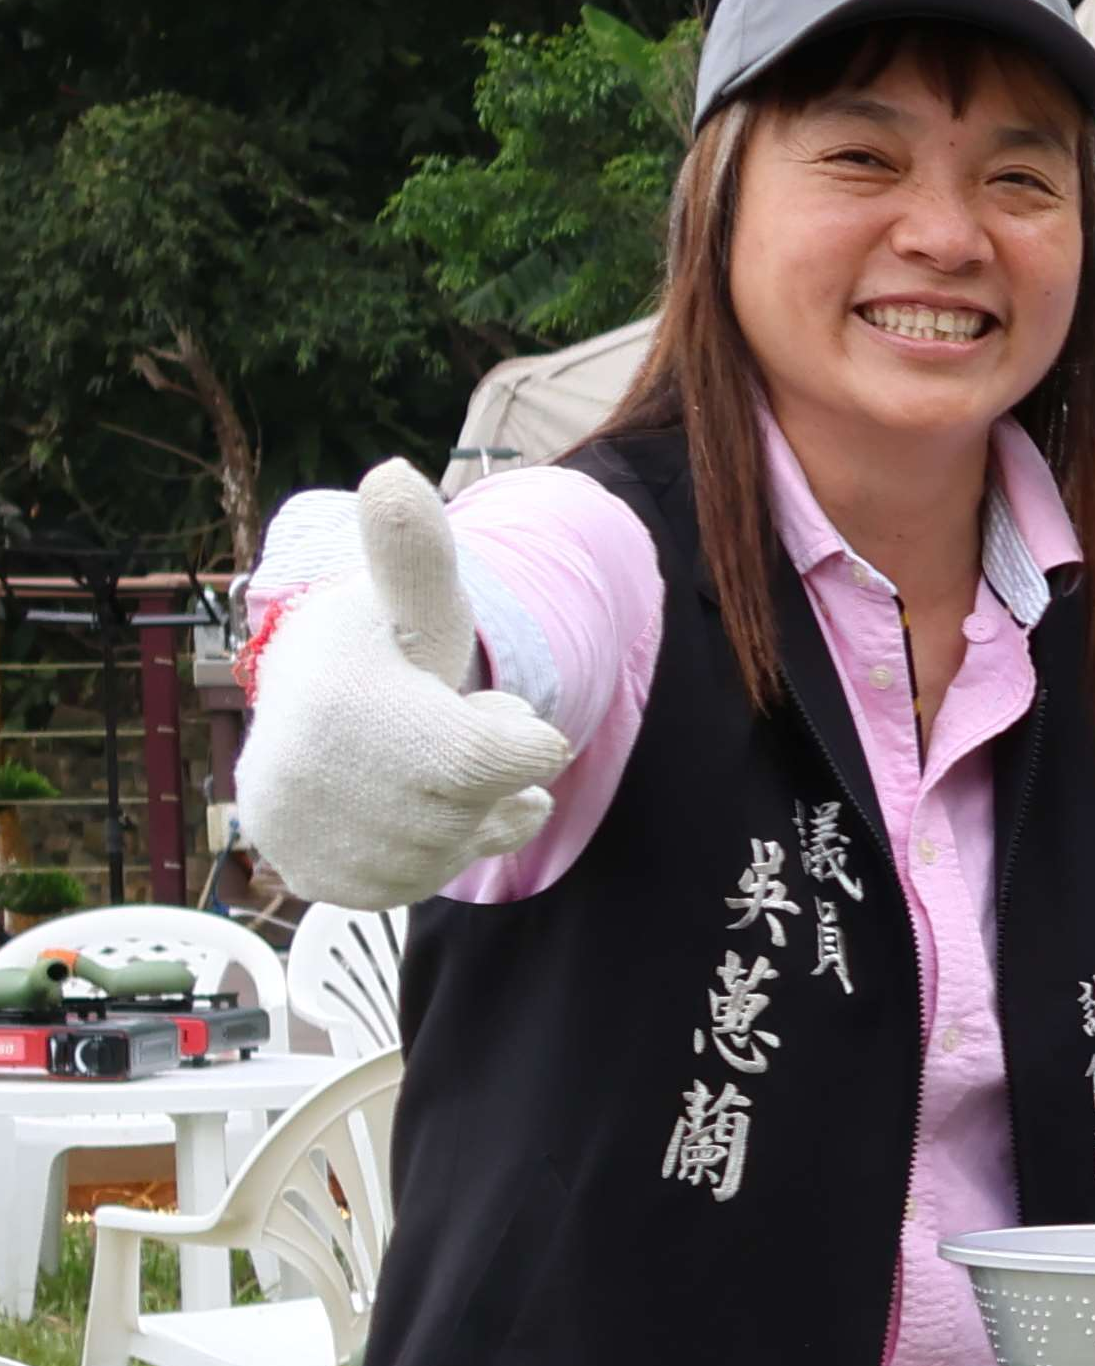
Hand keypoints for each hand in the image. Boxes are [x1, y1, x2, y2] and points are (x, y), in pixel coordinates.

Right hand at [237, 474, 572, 907]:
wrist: (296, 741)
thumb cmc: (368, 662)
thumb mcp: (401, 606)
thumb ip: (416, 556)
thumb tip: (392, 475)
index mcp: (362, 717)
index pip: (526, 754)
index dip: (514, 726)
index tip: (460, 704)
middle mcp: (341, 794)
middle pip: (502, 798)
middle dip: (487, 766)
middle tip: (433, 731)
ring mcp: (340, 849)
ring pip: (477, 840)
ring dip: (472, 807)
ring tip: (412, 765)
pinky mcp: (344, 889)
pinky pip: (445, 874)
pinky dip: (445, 845)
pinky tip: (404, 808)